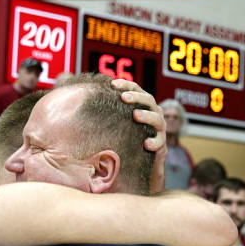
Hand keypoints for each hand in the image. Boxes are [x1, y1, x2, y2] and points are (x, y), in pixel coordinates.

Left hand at [112, 79, 166, 193]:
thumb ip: (108, 112)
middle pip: (149, 100)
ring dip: (147, 116)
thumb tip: (82, 99)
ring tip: (136, 115)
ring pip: (157, 119)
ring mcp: (159, 129)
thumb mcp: (118, 123)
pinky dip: (154, 142)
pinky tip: (146, 144)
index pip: (136, 89)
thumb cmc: (127, 138)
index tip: (112, 84)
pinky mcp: (161, 145)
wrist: (144, 161)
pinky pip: (160, 142)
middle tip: (124, 98)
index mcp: (143, 105)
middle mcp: (153, 114)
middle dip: (136, 97)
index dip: (126, 85)